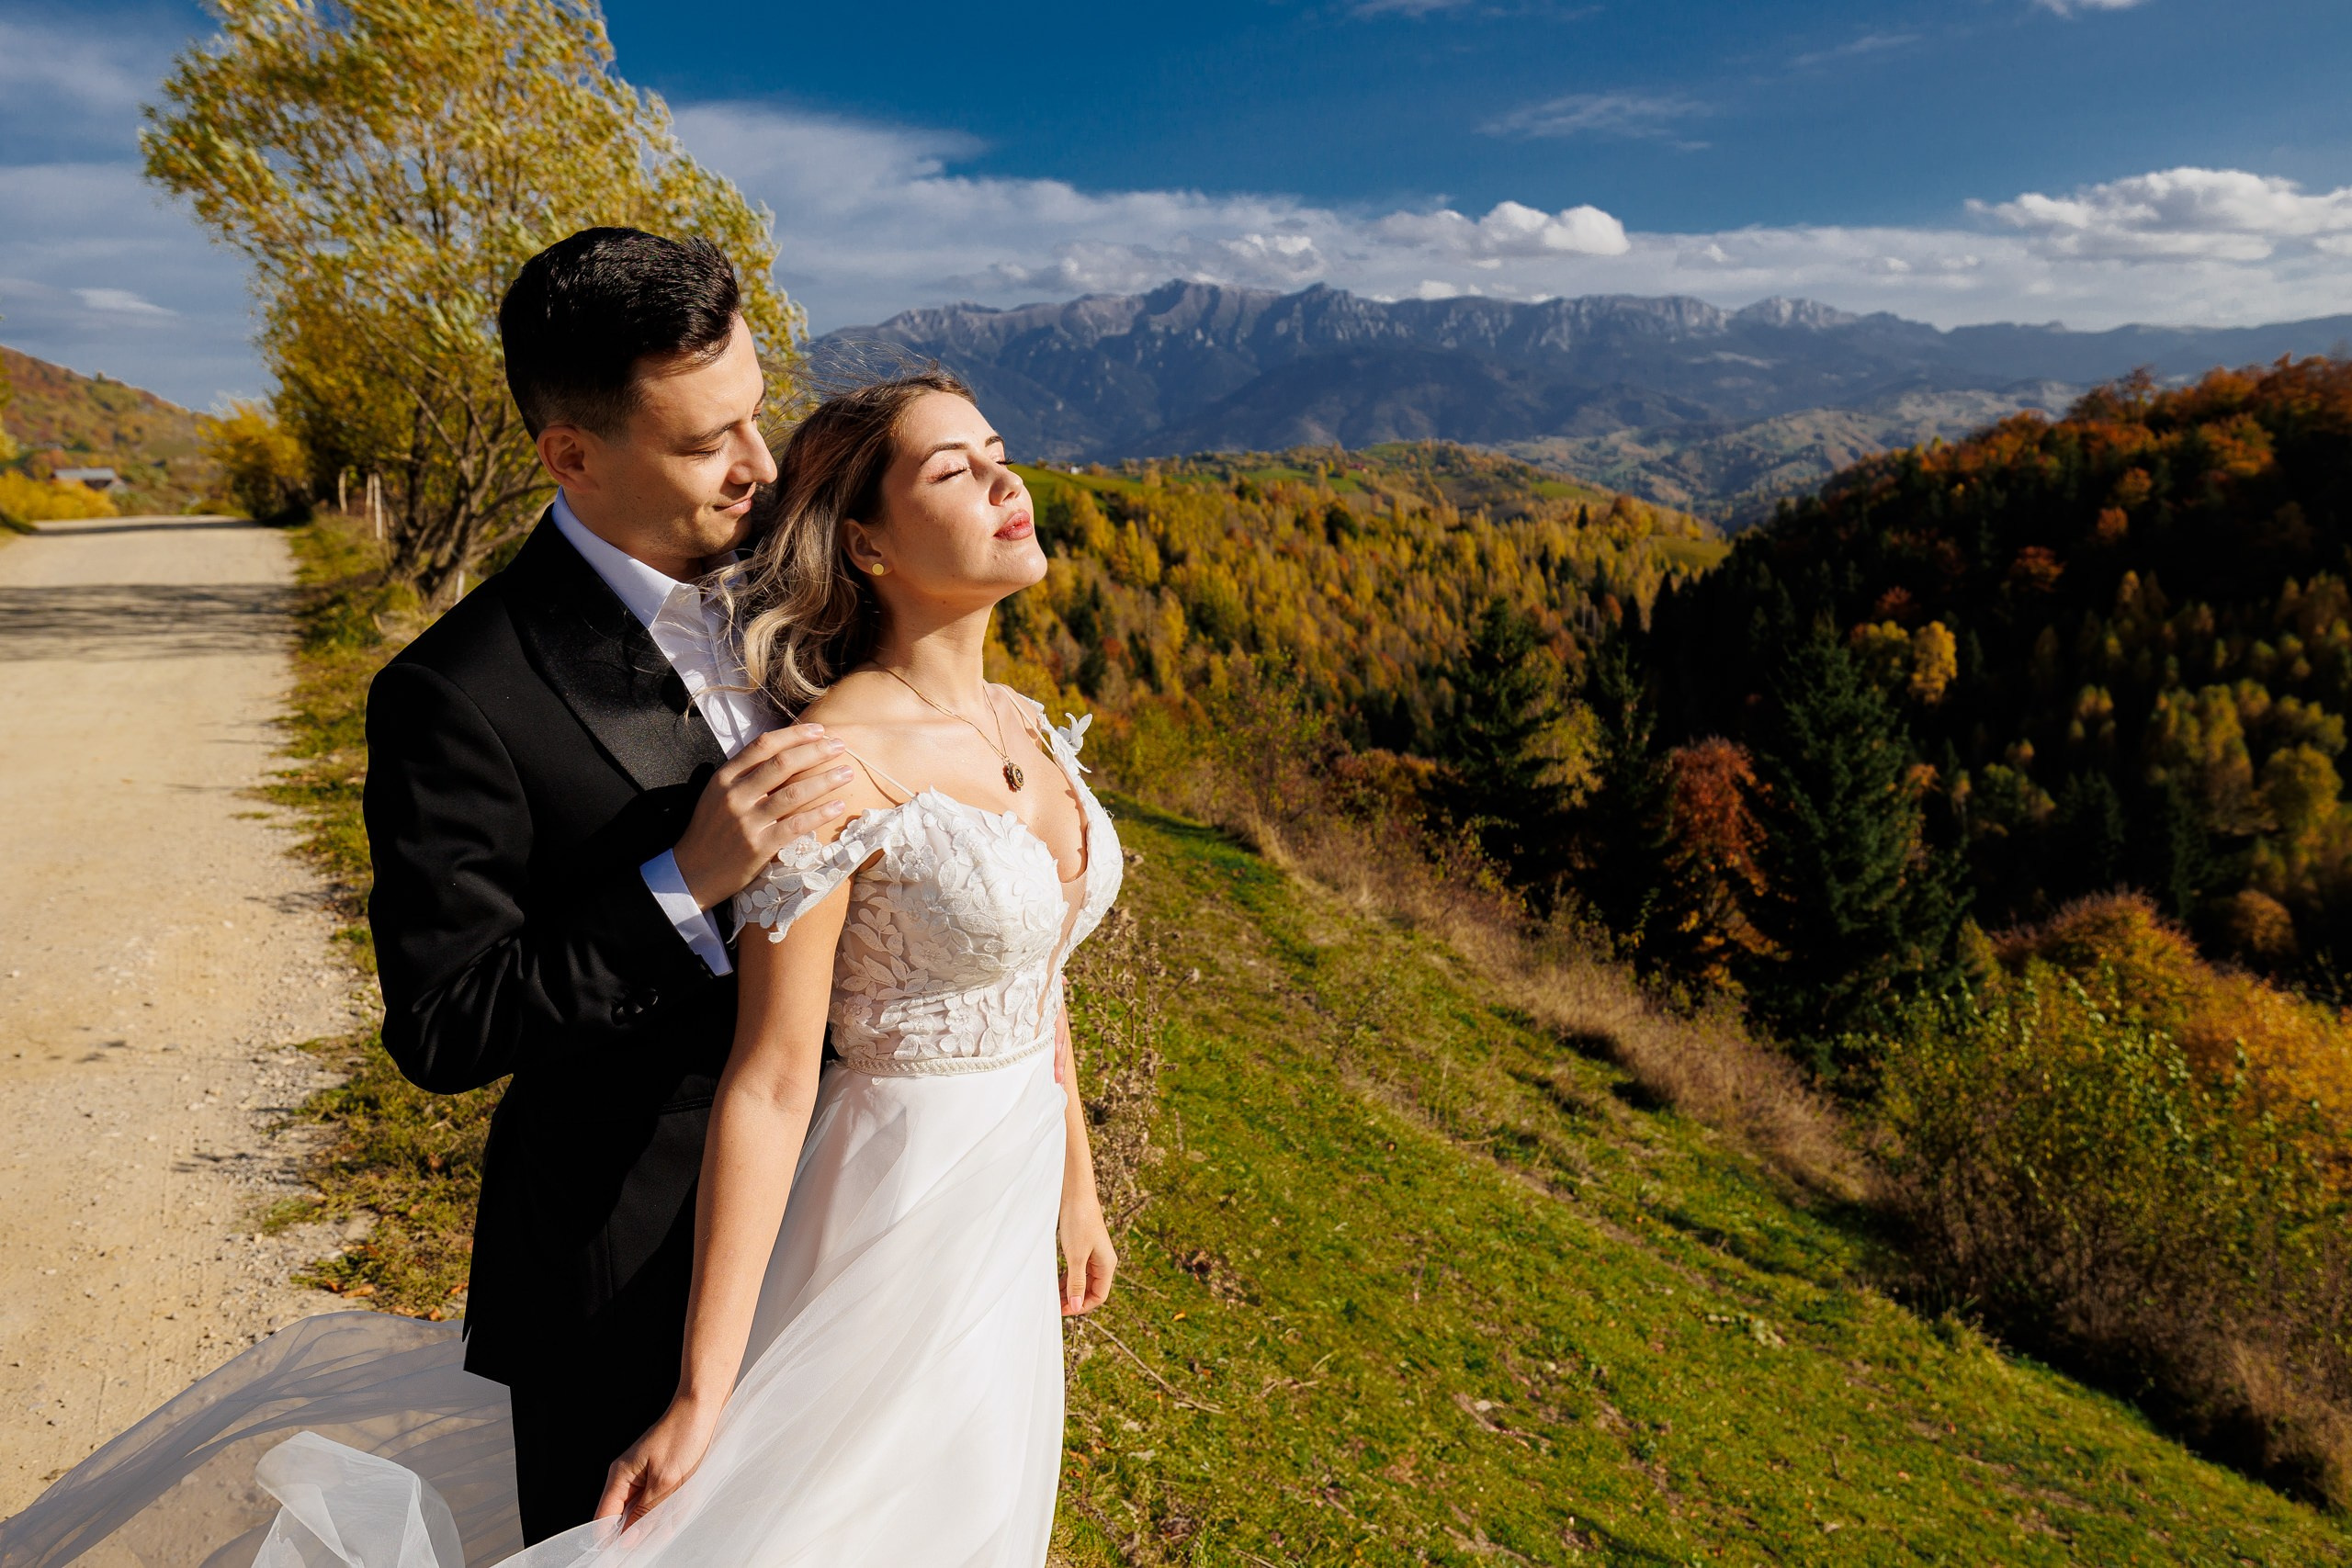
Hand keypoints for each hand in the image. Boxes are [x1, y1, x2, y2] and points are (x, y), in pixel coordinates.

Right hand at [596, 1393, 722, 1530]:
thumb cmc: (683, 1435)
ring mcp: (645, 1478)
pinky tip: (685, 1499)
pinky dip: (673, 1507)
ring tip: (679, 1503)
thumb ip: (646, 1513)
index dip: (611, 1540)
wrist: (704, 1406)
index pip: (604, 1518)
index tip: (624, 1558)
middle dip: (644, 1530)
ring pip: (646, 1513)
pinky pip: (661, 1503)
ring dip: (662, 1518)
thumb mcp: (666, 1480)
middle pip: (625, 1519)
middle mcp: (628, 1479)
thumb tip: (627, 1541)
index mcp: (621, 1477)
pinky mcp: (662, 1477)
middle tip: (663, 1530)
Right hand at [673, 725, 852, 910]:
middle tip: (840, 746)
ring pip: (793, 793)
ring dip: (825, 780)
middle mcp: (735, 796)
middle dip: (816, 751)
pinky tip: (838, 806)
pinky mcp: (758, 847)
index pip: (763, 746)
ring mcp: (747, 822)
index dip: (794, 735)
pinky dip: (820, 814)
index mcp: (724, 778)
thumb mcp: (717, 794)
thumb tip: (784, 751)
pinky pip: (796, 825)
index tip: (819, 730)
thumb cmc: (711, 830)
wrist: (693, 872)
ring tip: (847, 773)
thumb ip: (744, 773)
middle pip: (782, 764)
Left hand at [1058, 1188, 1115, 1315]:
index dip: (1082, 1306)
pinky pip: (1078, 1271)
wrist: (1076, 1194)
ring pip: (1083, 1281)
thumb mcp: (1076, 1255)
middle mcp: (1103, 1262)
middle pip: (1091, 1290)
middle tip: (1055, 1305)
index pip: (1099, 1296)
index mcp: (1107, 1265)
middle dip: (1074, 1300)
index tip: (1063, 1310)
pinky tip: (1056, 1283)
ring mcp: (1093, 1255)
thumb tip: (1075, 1306)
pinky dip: (1067, 1279)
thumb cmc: (1079, 1221)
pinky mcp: (1084, 1249)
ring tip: (1053, 1297)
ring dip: (1069, 1290)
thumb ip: (1076, 1282)